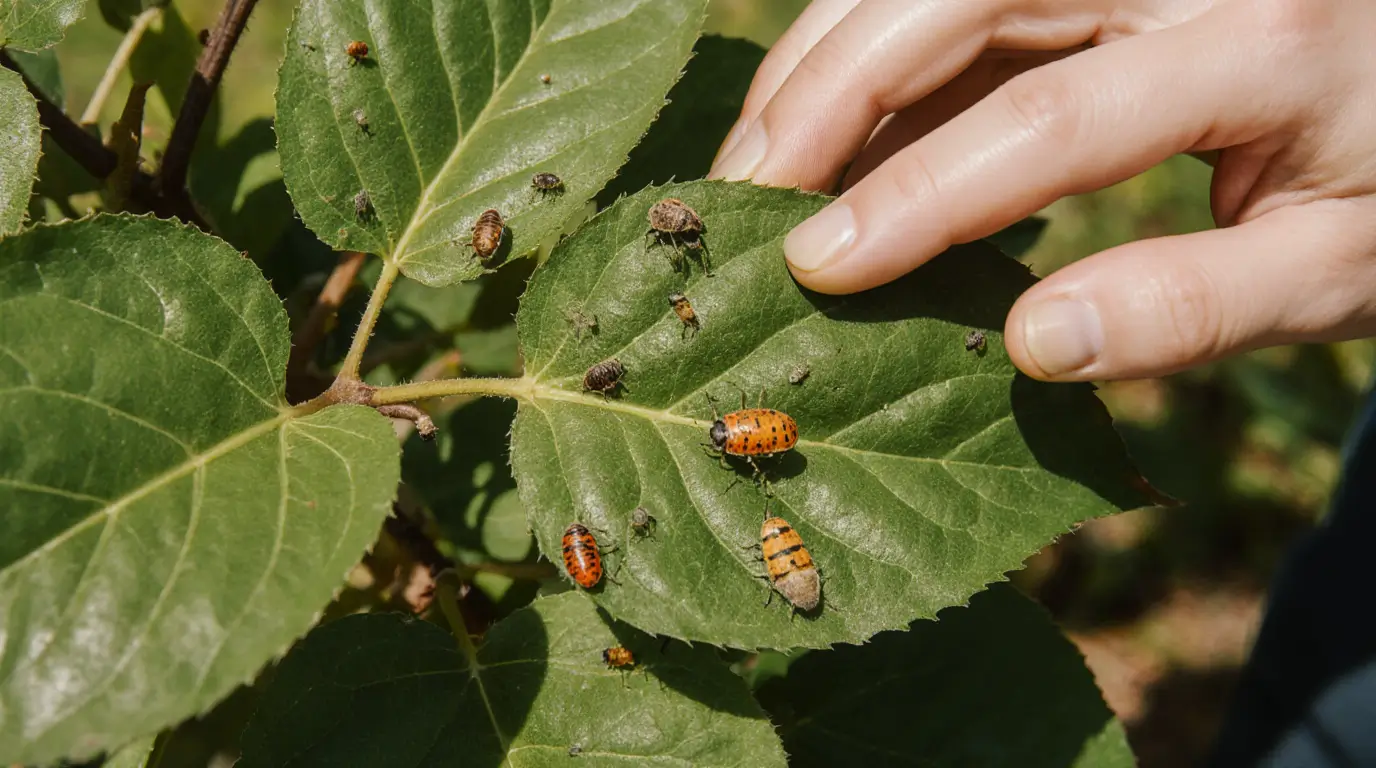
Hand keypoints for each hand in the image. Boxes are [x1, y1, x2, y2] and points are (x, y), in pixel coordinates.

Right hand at [710, 0, 1375, 380]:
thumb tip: (1032, 344)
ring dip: (826, 57)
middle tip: (741, 194)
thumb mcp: (1339, 271)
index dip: (920, 196)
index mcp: (1265, 41)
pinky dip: (867, 46)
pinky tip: (822, 122)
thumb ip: (1195, 309)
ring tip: (755, 160)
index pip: (1054, 119)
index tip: (818, 268)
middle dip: (829, 93)